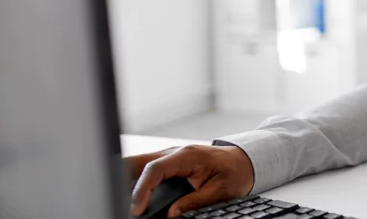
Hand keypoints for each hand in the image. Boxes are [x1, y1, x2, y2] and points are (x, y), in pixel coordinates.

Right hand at [128, 144, 254, 216]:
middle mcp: (174, 153)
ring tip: (127, 202)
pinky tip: (136, 197)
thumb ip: (195, 201)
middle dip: (124, 180)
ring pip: (138, 165)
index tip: (137, 209)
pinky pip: (146, 171)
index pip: (155, 168)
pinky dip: (137, 182)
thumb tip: (172, 214)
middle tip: (124, 204)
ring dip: (129, 181)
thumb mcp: (220, 190)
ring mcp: (168, 157)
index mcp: (187, 156)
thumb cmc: (234, 172)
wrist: (242, 161)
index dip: (142, 189)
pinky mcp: (167, 164)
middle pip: (138, 162)